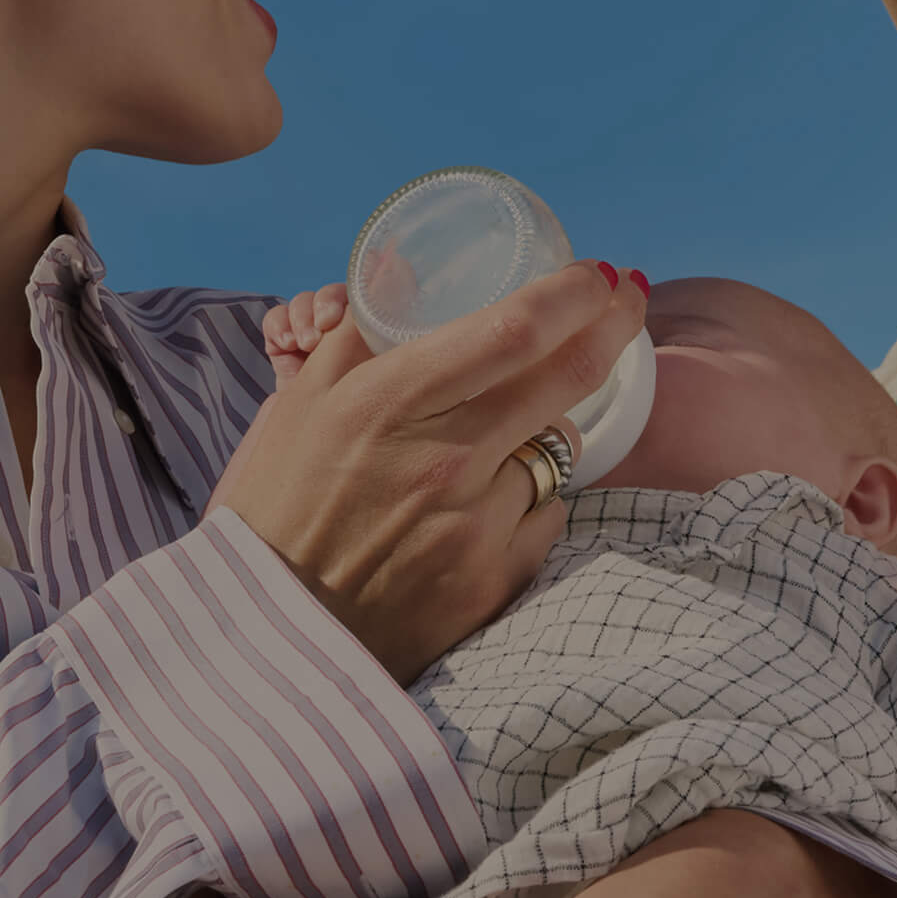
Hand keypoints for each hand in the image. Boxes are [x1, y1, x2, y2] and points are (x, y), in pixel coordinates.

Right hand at [207, 260, 643, 683]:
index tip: (598, 271)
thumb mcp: (303, 401)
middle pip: (567, 375)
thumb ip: (364, 330)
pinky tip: (488, 500)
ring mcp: (476, 525)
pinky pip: (546, 512)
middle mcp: (446, 460)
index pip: (514, 329)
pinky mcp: (493, 580)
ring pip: (556, 445)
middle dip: (612, 324)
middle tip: (624, 300)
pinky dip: (529, 496)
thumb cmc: (280, 504)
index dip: (573, 292)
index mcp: (391, 403)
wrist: (272, 631)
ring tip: (506, 427)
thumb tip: (408, 266)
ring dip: (547, 421)